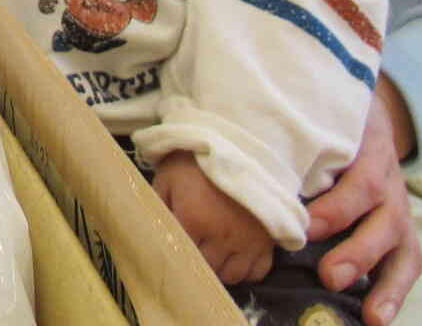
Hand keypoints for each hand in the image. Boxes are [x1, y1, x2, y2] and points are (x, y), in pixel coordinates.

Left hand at [150, 150, 274, 286]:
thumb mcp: (167, 177)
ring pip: (231, 275)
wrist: (238, 145)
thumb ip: (158, 205)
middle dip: (197, 262)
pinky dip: (245, 270)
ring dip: (220, 269)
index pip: (181, 254)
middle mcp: (222, 236)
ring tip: (214, 254)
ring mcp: (248, 241)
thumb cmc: (197, 161)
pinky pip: (257, 272)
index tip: (174, 247)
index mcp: (194, 219)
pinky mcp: (268, 241)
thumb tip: (153, 229)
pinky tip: (235, 256)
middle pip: (206, 268)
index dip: (177, 253)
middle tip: (194, 249)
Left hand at [303, 77, 421, 325]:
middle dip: (356, 248)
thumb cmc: (322, 120)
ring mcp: (397, 205)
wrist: (362, 115)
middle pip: (379, 212)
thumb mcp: (312, 116)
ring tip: (369, 314)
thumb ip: (286, 132)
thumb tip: (236, 151)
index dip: (336, 206)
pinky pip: (408, 262)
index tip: (306, 228)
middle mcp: (385, 177)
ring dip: (381, 280)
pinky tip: (375, 316)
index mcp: (364, 146)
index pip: (358, 177)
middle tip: (329, 274)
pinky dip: (394, 291)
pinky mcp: (403, 229)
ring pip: (399, 243)